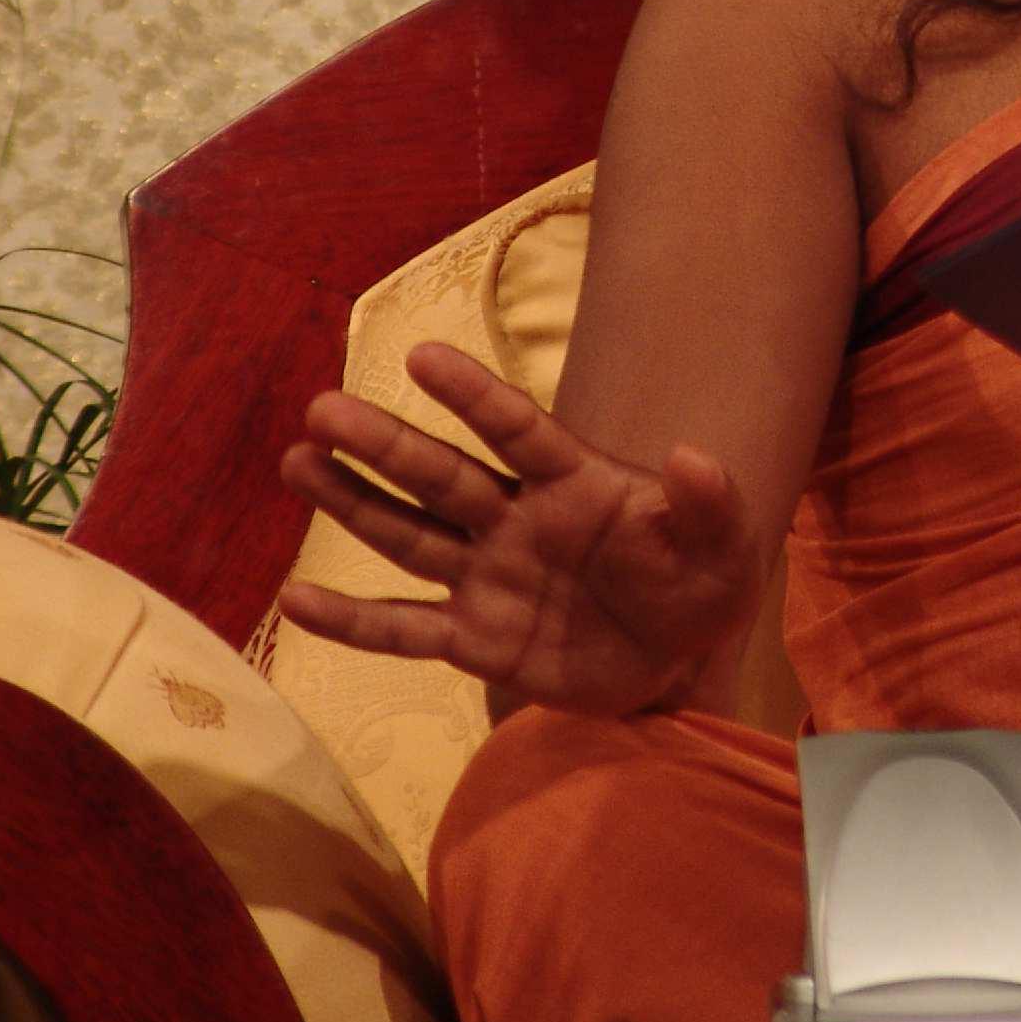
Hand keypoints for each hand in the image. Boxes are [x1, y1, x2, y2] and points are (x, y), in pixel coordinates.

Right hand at [276, 341, 761, 716]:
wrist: (680, 666)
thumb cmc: (700, 584)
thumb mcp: (725, 547)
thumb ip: (708, 504)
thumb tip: (694, 455)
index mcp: (575, 482)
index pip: (517, 430)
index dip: (473, 395)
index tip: (420, 355)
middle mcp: (517, 520)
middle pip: (442, 476)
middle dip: (384, 445)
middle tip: (320, 409)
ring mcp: (489, 578)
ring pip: (408, 537)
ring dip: (352, 503)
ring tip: (295, 461)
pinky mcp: (476, 641)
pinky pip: (405, 631)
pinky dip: (353, 622)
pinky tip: (295, 600)